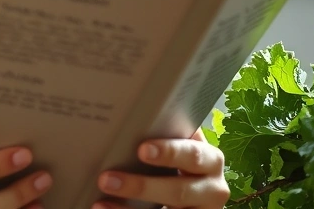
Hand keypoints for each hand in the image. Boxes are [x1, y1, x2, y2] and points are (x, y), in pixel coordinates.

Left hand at [92, 128, 230, 208]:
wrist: (190, 191)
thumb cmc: (178, 159)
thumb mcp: (178, 148)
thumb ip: (164, 134)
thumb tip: (123, 114)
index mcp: (210, 160)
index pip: (193, 155)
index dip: (169, 153)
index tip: (141, 150)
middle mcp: (212, 189)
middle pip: (178, 191)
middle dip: (141, 186)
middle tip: (106, 179)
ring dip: (129, 207)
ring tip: (101, 198)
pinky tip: (105, 207)